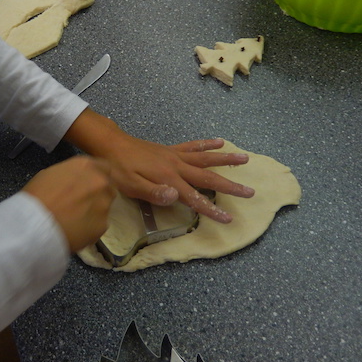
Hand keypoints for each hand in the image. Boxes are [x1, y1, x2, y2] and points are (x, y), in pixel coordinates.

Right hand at [22, 156, 115, 251]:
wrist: (34, 224)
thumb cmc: (36, 196)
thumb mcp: (50, 174)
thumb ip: (70, 175)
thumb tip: (75, 182)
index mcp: (86, 166)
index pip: (104, 167)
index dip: (97, 176)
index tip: (89, 185)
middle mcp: (100, 182)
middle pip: (108, 187)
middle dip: (98, 194)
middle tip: (82, 203)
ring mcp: (104, 204)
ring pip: (105, 207)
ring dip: (95, 210)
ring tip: (77, 219)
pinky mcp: (103, 225)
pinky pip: (100, 225)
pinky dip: (91, 228)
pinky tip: (76, 231)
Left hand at [64, 111, 254, 222]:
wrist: (111, 145)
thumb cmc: (119, 170)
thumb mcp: (131, 186)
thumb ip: (154, 193)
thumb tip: (176, 197)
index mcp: (169, 179)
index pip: (195, 198)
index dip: (211, 209)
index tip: (228, 218)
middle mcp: (177, 167)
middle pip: (208, 177)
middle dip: (230, 186)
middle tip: (249, 192)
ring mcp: (175, 156)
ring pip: (206, 158)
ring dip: (226, 160)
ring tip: (245, 159)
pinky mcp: (171, 149)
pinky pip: (193, 146)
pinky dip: (208, 144)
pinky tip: (221, 143)